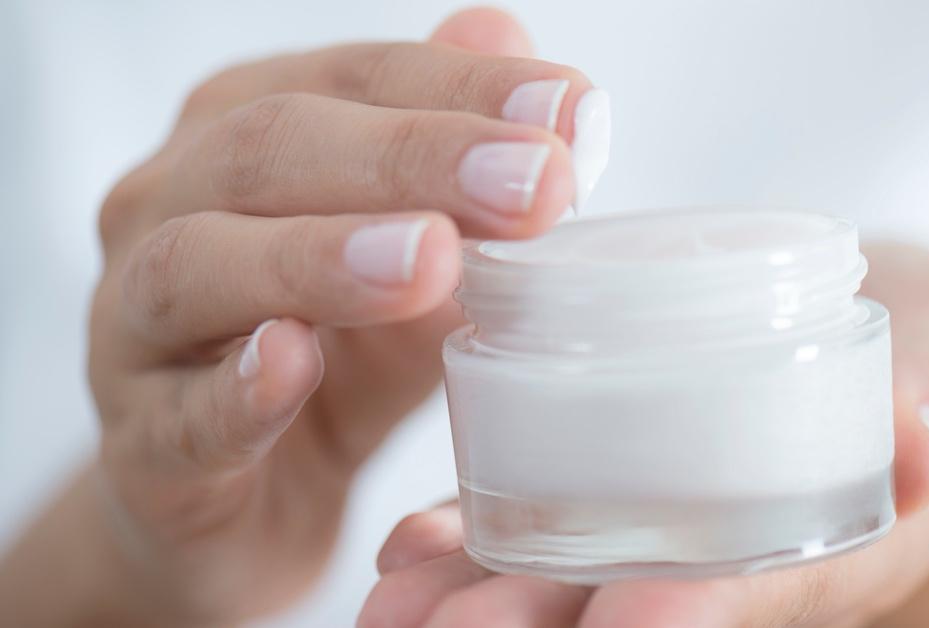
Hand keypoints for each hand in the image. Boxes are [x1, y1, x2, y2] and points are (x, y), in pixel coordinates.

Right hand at [80, 8, 595, 625]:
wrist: (249, 505)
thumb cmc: (341, 362)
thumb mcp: (422, 262)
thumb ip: (468, 175)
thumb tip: (551, 81)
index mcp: (244, 135)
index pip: (353, 79)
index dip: (464, 88)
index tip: (573, 111)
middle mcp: (170, 207)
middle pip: (271, 149)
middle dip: (413, 158)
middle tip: (533, 183)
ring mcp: (134, 327)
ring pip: (200, 265)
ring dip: (320, 256)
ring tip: (429, 259)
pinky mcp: (141, 446)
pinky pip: (177, 413)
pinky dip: (236, 388)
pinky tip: (295, 363)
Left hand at [358, 242, 928, 627]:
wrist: (883, 347)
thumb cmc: (928, 352)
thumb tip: (925, 432)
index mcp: (839, 545)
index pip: (762, 592)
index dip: (697, 613)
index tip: (625, 622)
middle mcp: (743, 563)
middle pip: (637, 611)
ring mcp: (677, 537)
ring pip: (573, 584)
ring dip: (477, 600)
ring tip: (388, 608)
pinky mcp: (627, 495)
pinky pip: (544, 532)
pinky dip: (473, 542)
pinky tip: (405, 548)